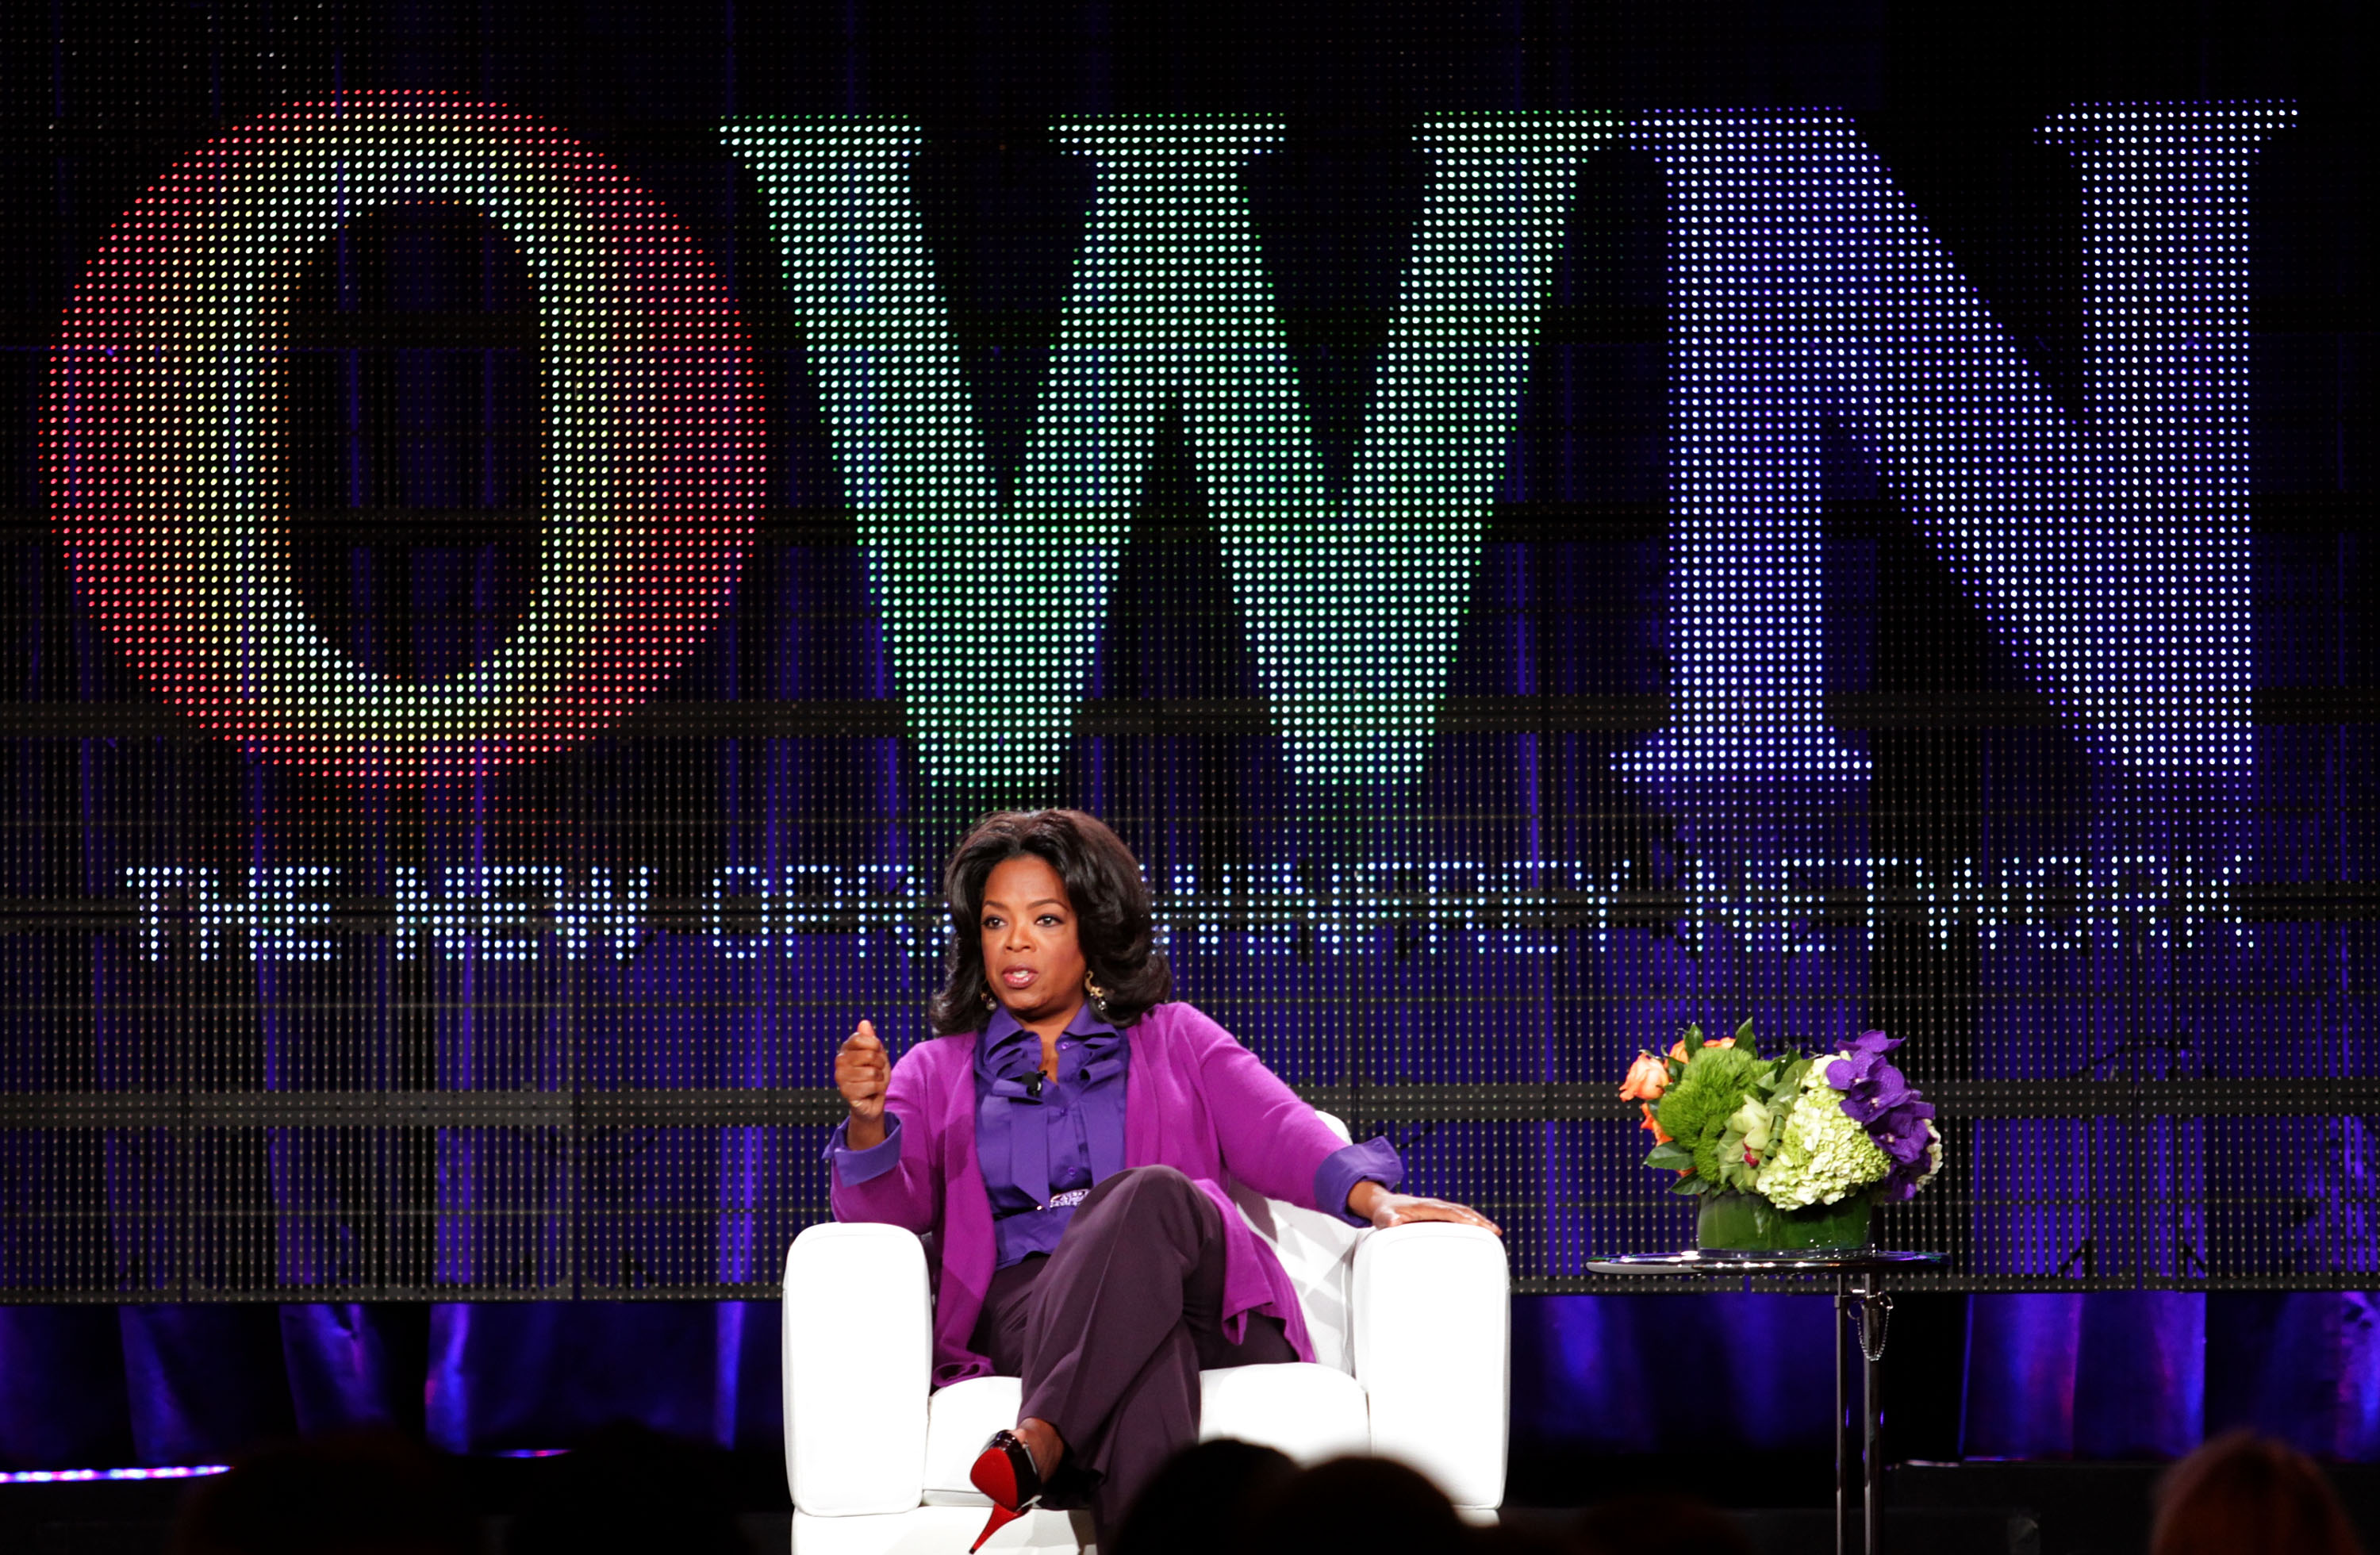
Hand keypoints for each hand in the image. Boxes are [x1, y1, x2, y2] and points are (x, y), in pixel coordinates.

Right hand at [835, 1020, 889, 1148]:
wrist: (872, 1099)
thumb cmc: (875, 1074)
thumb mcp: (877, 1053)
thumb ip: (871, 1038)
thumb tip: (864, 1022)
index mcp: (846, 1049)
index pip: (861, 1038)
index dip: (875, 1046)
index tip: (876, 1053)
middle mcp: (839, 1061)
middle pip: (870, 1056)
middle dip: (881, 1065)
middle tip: (876, 1072)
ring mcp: (840, 1077)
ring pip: (872, 1072)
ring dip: (880, 1079)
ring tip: (873, 1082)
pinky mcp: (846, 1092)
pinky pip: (872, 1086)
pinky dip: (877, 1089)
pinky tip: (871, 1092)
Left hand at [1346, 1182, 1500, 1235]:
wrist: (1383, 1203)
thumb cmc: (1384, 1213)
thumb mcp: (1383, 1217)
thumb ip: (1388, 1220)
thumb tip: (1392, 1222)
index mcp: (1425, 1207)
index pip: (1449, 1212)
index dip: (1464, 1219)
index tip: (1477, 1226)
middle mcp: (1435, 1205)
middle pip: (1462, 1211)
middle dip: (1479, 1220)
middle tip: (1495, 1232)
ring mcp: (1438, 1208)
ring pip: (1463, 1212)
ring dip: (1479, 1220)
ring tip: (1495, 1232)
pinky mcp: (1439, 1212)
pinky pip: (1459, 1215)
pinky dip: (1472, 1221)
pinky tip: (1481, 1229)